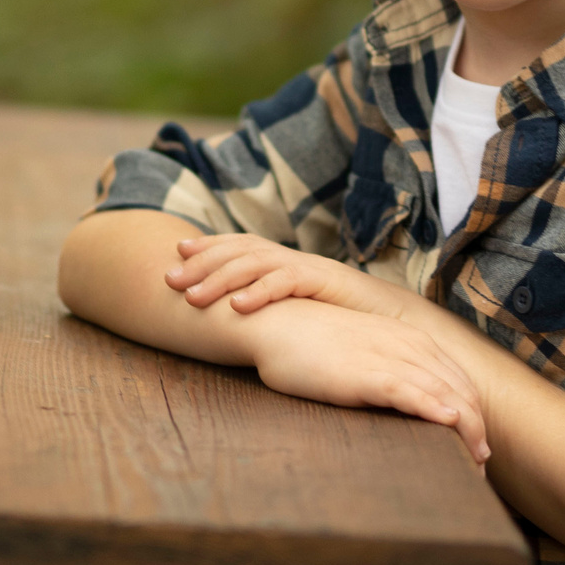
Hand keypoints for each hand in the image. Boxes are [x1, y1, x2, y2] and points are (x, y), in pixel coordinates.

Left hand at [167, 234, 409, 320]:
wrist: (394, 321)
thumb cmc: (343, 318)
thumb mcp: (298, 308)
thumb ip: (271, 303)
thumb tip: (234, 312)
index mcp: (284, 261)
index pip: (240, 244)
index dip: (209, 245)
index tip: (177, 250)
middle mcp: (292, 258)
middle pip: (239, 250)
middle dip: (202, 262)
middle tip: (170, 278)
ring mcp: (308, 267)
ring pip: (256, 263)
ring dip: (220, 278)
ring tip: (192, 296)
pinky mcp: (325, 281)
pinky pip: (287, 282)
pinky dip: (261, 292)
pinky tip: (238, 305)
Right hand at [239, 299, 490, 462]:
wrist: (275, 325)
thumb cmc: (313, 343)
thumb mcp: (363, 350)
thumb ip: (388, 368)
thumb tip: (404, 400)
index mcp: (411, 340)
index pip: (459, 381)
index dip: (474, 416)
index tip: (475, 448)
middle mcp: (408, 346)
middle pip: (461, 391)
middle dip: (476, 430)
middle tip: (480, 467)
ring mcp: (387, 358)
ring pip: (444, 394)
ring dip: (465, 431)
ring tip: (475, 464)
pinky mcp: (365, 373)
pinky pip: (409, 392)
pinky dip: (434, 408)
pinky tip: (449, 424)